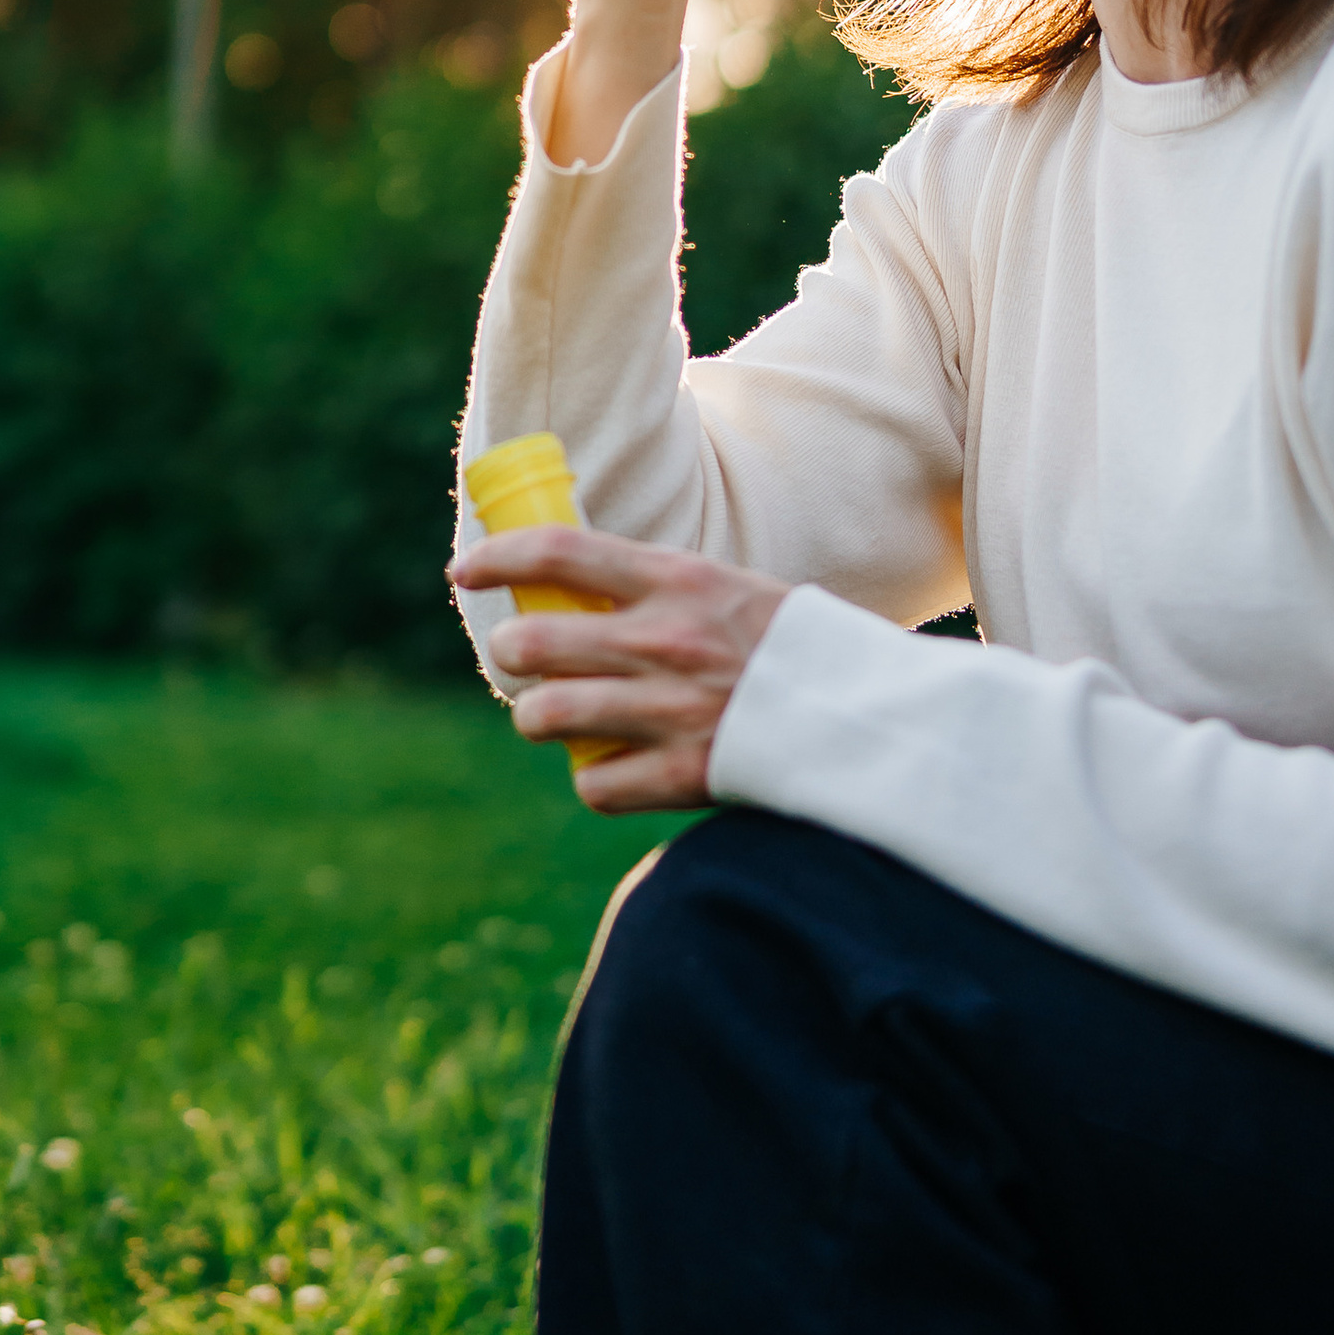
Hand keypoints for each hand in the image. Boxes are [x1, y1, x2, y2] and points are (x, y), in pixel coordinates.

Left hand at [454, 522, 791, 812]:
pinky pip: (594, 784)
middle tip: (522, 658)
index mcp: (679, 579)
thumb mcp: (727, 590)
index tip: (467, 569)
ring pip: (546, 713)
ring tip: (552, 713)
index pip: (560, 550)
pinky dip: (592, 779)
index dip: (498, 558)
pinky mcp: (685, 775)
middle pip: (532, 642)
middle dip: (511, 652)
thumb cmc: (790, 649)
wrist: (867, 716)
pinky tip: (609, 768)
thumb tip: (577, 591)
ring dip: (537, 715)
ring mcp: (672, 710)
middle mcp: (666, 640)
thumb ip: (659, 592)